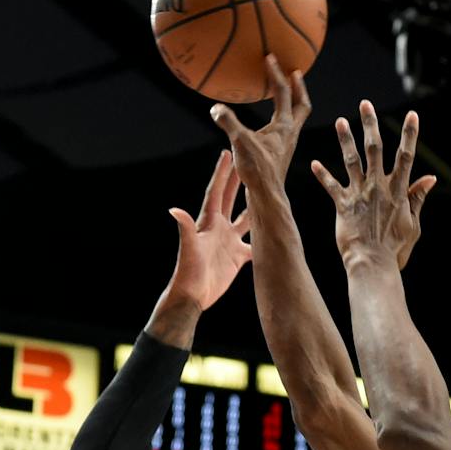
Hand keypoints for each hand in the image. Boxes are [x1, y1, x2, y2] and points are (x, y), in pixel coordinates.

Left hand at [162, 149, 252, 314]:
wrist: (193, 296)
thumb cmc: (187, 272)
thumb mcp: (188, 249)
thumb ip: (185, 229)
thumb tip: (174, 210)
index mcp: (208, 222)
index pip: (216, 192)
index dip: (221, 173)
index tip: (227, 153)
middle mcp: (219, 228)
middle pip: (231, 198)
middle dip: (238, 180)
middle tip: (247, 161)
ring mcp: (229, 242)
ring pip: (246, 218)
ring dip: (255, 205)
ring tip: (266, 190)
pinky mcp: (238, 257)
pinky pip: (255, 244)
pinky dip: (266, 237)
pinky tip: (276, 230)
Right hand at [207, 54, 310, 194]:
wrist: (267, 196)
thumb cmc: (258, 170)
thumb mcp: (241, 142)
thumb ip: (228, 122)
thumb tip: (215, 107)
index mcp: (284, 125)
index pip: (283, 93)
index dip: (276, 74)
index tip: (270, 57)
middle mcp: (290, 133)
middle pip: (302, 105)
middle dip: (298, 87)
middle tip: (294, 72)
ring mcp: (287, 144)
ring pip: (295, 118)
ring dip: (292, 103)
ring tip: (283, 93)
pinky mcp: (280, 154)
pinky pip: (284, 129)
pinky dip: (280, 118)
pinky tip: (268, 122)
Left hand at [310, 100, 438, 271]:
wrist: (373, 265)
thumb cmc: (395, 249)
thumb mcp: (413, 224)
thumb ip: (418, 198)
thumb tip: (431, 178)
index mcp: (398, 190)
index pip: (406, 156)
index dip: (410, 135)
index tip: (413, 115)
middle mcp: (378, 187)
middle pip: (375, 149)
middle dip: (370, 124)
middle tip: (365, 104)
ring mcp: (360, 194)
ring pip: (352, 160)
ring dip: (345, 140)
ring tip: (340, 121)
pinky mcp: (343, 206)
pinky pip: (331, 186)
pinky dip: (322, 175)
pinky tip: (313, 163)